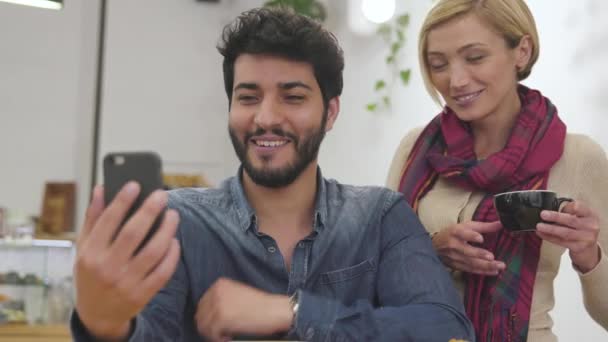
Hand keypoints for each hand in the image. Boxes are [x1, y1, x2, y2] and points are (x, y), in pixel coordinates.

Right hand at [74, 184, 180, 339]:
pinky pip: (163, 271)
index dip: (122, 201)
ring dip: (167, 230)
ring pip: (153, 251)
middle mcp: (107, 268)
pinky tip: (175, 240)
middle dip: (150, 211)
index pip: (108, 222)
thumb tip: (101, 188)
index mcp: (90, 254)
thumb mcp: (84, 248)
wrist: (97, 314)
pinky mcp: (143, 294)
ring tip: (173, 215)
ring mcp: (126, 282)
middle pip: (133, 233)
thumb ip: (93, 218)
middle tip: (162, 195)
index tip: (136, 185)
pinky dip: (172, 254)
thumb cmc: (91, 273)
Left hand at [196, 278, 292, 340]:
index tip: (219, 326)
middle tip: (222, 334)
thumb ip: (221, 301)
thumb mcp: (237, 295)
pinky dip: (219, 339)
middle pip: (200, 315)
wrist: (276, 310)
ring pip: (203, 325)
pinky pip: (212, 333)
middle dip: (208, 327)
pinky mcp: (221, 317)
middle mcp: (216, 291)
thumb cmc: (261, 306)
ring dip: (213, 334)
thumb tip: (206, 317)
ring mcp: (218, 304)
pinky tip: (230, 338)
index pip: (202, 304)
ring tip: (227, 336)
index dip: (209, 318)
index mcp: (219, 284)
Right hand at [433, 221, 505, 275]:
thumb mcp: (466, 226)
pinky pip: (471, 270)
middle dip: (480, 254)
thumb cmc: (453, 233)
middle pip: (467, 251)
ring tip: (499, 267)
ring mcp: (454, 257)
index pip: (462, 233)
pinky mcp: (456, 266)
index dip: (471, 236)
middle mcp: (454, 245)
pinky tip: (494, 272)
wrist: (434, 246)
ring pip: (470, 263)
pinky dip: (483, 271)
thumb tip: (501, 224)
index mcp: (455, 232)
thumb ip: (484, 226)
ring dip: (485, 266)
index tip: (480, 238)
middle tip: (492, 257)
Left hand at [537, 201, 600, 272]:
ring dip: (550, 229)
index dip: (567, 207)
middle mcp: (590, 226)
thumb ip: (568, 212)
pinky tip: (541, 234)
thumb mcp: (580, 217)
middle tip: (543, 214)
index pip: (579, 207)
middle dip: (555, 217)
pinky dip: (549, 237)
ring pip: (565, 232)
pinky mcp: (579, 248)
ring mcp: (586, 238)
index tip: (557, 206)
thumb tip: (549, 211)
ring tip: (539, 226)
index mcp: (590, 214)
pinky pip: (561, 242)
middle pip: (571, 220)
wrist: (588, 249)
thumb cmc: (580, 229)